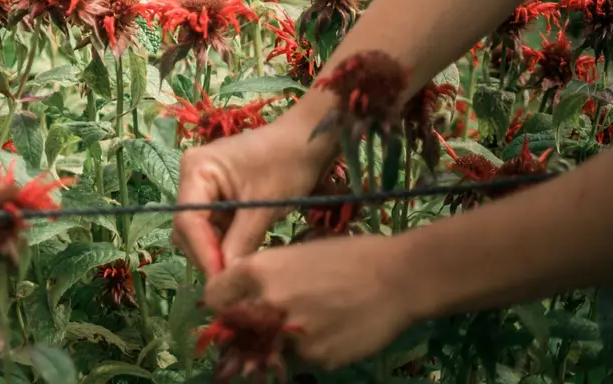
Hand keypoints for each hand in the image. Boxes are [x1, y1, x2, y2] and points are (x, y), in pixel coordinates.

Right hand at [173, 108, 335, 275]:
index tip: (224, 283)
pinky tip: (244, 257)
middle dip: (208, 255)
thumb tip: (228, 281)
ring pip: (200, 231)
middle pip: (188, 228)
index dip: (204, 254)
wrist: (310, 140)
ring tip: (240, 273)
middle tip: (234, 284)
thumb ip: (242, 242)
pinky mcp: (218, 196)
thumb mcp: (266, 206)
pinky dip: (227, 243)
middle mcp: (192, 177)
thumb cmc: (288, 163)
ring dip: (217, 252)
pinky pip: (214, 226)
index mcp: (196, 170)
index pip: (188, 221)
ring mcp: (204, 187)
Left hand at [204, 234, 418, 368]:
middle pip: (236, 328)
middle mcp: (268, 304)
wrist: (399, 278)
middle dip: (245, 326)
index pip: (214, 297)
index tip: (231, 304)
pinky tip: (332, 330)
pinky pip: (299, 359)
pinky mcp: (316, 358)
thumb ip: (263, 278)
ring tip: (311, 321)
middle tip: (266, 319)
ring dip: (278, 341)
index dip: (222, 301)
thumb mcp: (294, 254)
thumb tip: (242, 297)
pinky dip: (308, 350)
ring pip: (268, 347)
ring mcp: (291, 335)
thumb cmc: (347, 257)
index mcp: (258, 271)